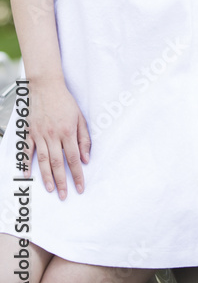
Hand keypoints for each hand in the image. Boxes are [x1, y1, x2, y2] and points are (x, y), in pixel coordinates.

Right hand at [27, 79, 90, 198]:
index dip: (77, 175)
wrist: (46, 86)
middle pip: (57, 163)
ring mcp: (39, 134)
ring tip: (50, 189)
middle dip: (62, 182)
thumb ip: (83, 139)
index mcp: (67, 131)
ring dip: (46, 177)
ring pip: (42, 160)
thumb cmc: (65, 101)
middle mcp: (53, 135)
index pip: (73, 158)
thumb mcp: (80, 117)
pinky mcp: (29, 132)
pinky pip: (26, 151)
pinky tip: (27, 174)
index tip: (80, 187)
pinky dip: (26, 163)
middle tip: (64, 196)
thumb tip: (86, 158)